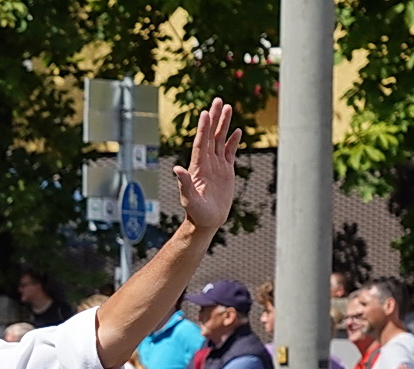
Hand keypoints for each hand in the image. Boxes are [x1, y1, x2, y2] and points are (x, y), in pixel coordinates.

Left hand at [173, 99, 242, 231]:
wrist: (207, 222)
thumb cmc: (196, 213)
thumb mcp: (190, 199)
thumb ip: (185, 184)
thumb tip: (176, 169)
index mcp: (197, 167)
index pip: (201, 143)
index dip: (203, 128)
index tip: (206, 112)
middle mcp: (206, 163)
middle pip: (211, 136)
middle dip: (214, 118)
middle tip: (218, 100)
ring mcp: (216, 166)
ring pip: (221, 140)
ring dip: (224, 124)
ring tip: (228, 108)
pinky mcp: (226, 172)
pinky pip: (229, 152)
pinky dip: (233, 141)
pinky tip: (237, 130)